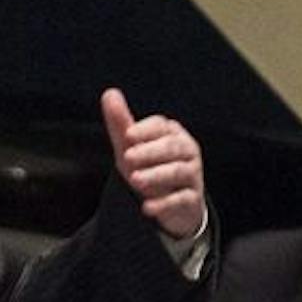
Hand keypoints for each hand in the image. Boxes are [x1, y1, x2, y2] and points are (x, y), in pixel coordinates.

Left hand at [101, 88, 203, 240]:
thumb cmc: (149, 167)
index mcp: (172, 133)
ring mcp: (192, 175)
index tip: (128, 135)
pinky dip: (164, 204)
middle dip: (150, 152)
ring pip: (179, 171)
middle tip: (128, 157)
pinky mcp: (192, 199)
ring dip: (156, 175)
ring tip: (136, 181)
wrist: (171, 205)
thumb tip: (109, 93)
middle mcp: (187, 150)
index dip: (145, 130)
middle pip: (173, 147)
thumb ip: (121, 122)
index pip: (161, 126)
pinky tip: (147, 208)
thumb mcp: (131, 147)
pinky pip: (182, 200)